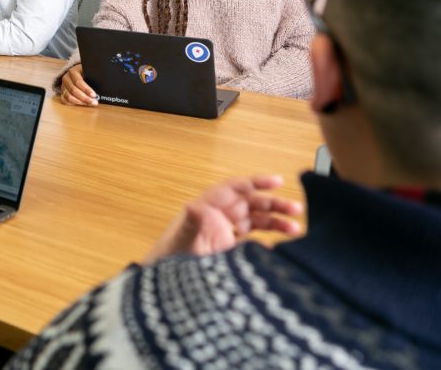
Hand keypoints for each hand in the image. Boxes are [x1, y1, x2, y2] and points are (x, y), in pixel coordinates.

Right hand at [59, 64, 97, 105]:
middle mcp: (66, 78)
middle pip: (73, 90)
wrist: (77, 72)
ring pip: (69, 97)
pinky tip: (82, 104)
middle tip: (94, 102)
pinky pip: (65, 101)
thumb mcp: (89, 70)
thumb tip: (103, 84)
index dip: (86, 89)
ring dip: (80, 102)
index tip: (94, 95)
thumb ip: (93, 76)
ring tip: (90, 104)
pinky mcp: (62, 93)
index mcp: (73, 71)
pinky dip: (74, 104)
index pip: (78, 81)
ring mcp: (63, 86)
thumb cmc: (85, 72)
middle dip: (85, 98)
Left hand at [142, 175, 302, 263]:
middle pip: (251, 203)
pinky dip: (267, 243)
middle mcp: (219, 217)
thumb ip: (192, 223)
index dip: (256, 182)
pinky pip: (253, 241)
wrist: (166, 282)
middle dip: (274, 204)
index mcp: (208, 207)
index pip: (235, 188)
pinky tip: (280, 250)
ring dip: (276, 223)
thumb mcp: (182, 239)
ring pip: (256, 221)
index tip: (277, 181)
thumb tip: (194, 206)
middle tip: (296, 209)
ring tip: (296, 230)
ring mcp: (225, 233)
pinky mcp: (230, 250)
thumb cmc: (170, 256)